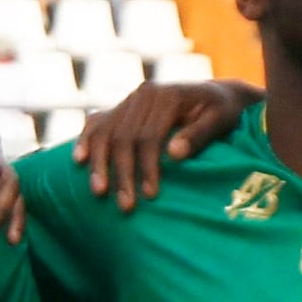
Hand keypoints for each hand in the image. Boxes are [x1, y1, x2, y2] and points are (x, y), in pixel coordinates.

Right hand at [75, 77, 249, 205]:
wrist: (215, 95)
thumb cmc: (222, 112)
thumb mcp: (220, 120)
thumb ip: (199, 135)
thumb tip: (174, 154)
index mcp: (166, 96)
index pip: (149, 135)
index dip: (148, 166)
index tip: (150, 194)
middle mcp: (143, 95)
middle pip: (123, 138)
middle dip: (123, 174)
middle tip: (126, 206)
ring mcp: (129, 101)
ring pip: (106, 133)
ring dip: (100, 165)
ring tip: (99, 193)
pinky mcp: (120, 109)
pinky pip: (96, 124)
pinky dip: (86, 141)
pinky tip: (79, 161)